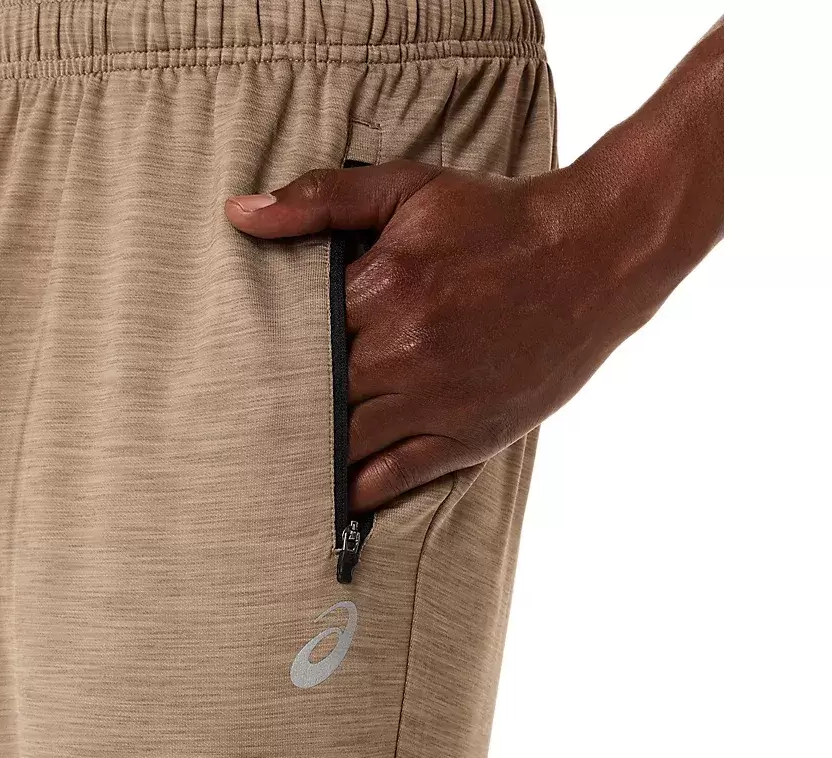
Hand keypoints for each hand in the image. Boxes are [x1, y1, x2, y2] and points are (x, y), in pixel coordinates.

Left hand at [226, 158, 664, 513]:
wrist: (594, 254)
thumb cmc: (498, 219)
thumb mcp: (410, 190)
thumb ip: (323, 200)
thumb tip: (240, 214)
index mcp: (383, 289)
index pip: (293, 335)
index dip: (264, 350)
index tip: (237, 361)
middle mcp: (404, 352)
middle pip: (314, 394)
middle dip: (280, 403)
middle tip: (239, 418)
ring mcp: (438, 400)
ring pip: (348, 440)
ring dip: (310, 449)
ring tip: (273, 458)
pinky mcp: (470, 434)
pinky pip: (400, 474)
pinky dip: (361, 488)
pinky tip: (334, 493)